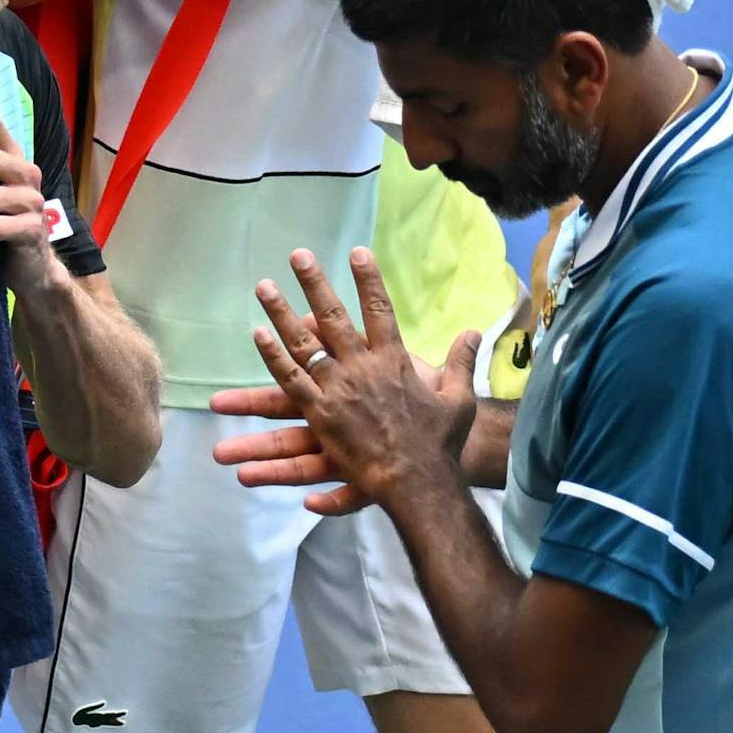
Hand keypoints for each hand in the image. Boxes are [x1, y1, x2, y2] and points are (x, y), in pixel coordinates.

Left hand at [214, 248, 477, 514]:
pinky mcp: (321, 414)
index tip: (357, 252)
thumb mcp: (458, 398)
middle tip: (298, 255)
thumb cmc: (441, 443)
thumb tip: (474, 331)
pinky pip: (291, 381)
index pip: (379, 309)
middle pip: (334, 316)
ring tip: (264, 287)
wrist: (419, 480)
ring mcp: (338, 389)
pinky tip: (257, 335)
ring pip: (303, 344)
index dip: (368, 280)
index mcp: (394, 360)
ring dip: (282, 313)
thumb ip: (462, 362)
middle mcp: (363, 367)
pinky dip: (274, 357)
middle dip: (316, 282)